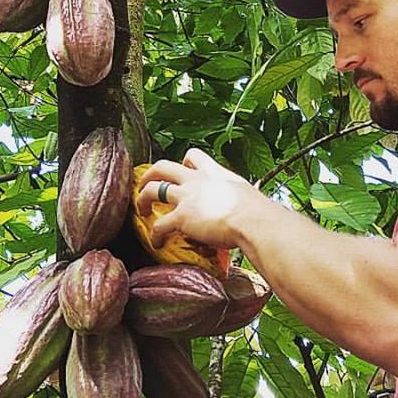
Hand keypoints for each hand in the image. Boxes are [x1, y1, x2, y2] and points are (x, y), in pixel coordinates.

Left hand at [136, 148, 260, 250]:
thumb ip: (237, 196)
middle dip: (150, 174)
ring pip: (153, 190)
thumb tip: (248, 209)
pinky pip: (159, 224)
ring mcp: (186, 197)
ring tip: (141, 210)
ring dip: (143, 199)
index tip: (181, 170)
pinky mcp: (181, 218)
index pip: (193, 155)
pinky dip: (154, 234)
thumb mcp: (244, 193)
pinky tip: (156, 242)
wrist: (253, 220)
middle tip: (145, 183)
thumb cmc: (256, 210)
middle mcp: (195, 180)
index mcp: (212, 172)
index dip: (183, 162)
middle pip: (163, 167)